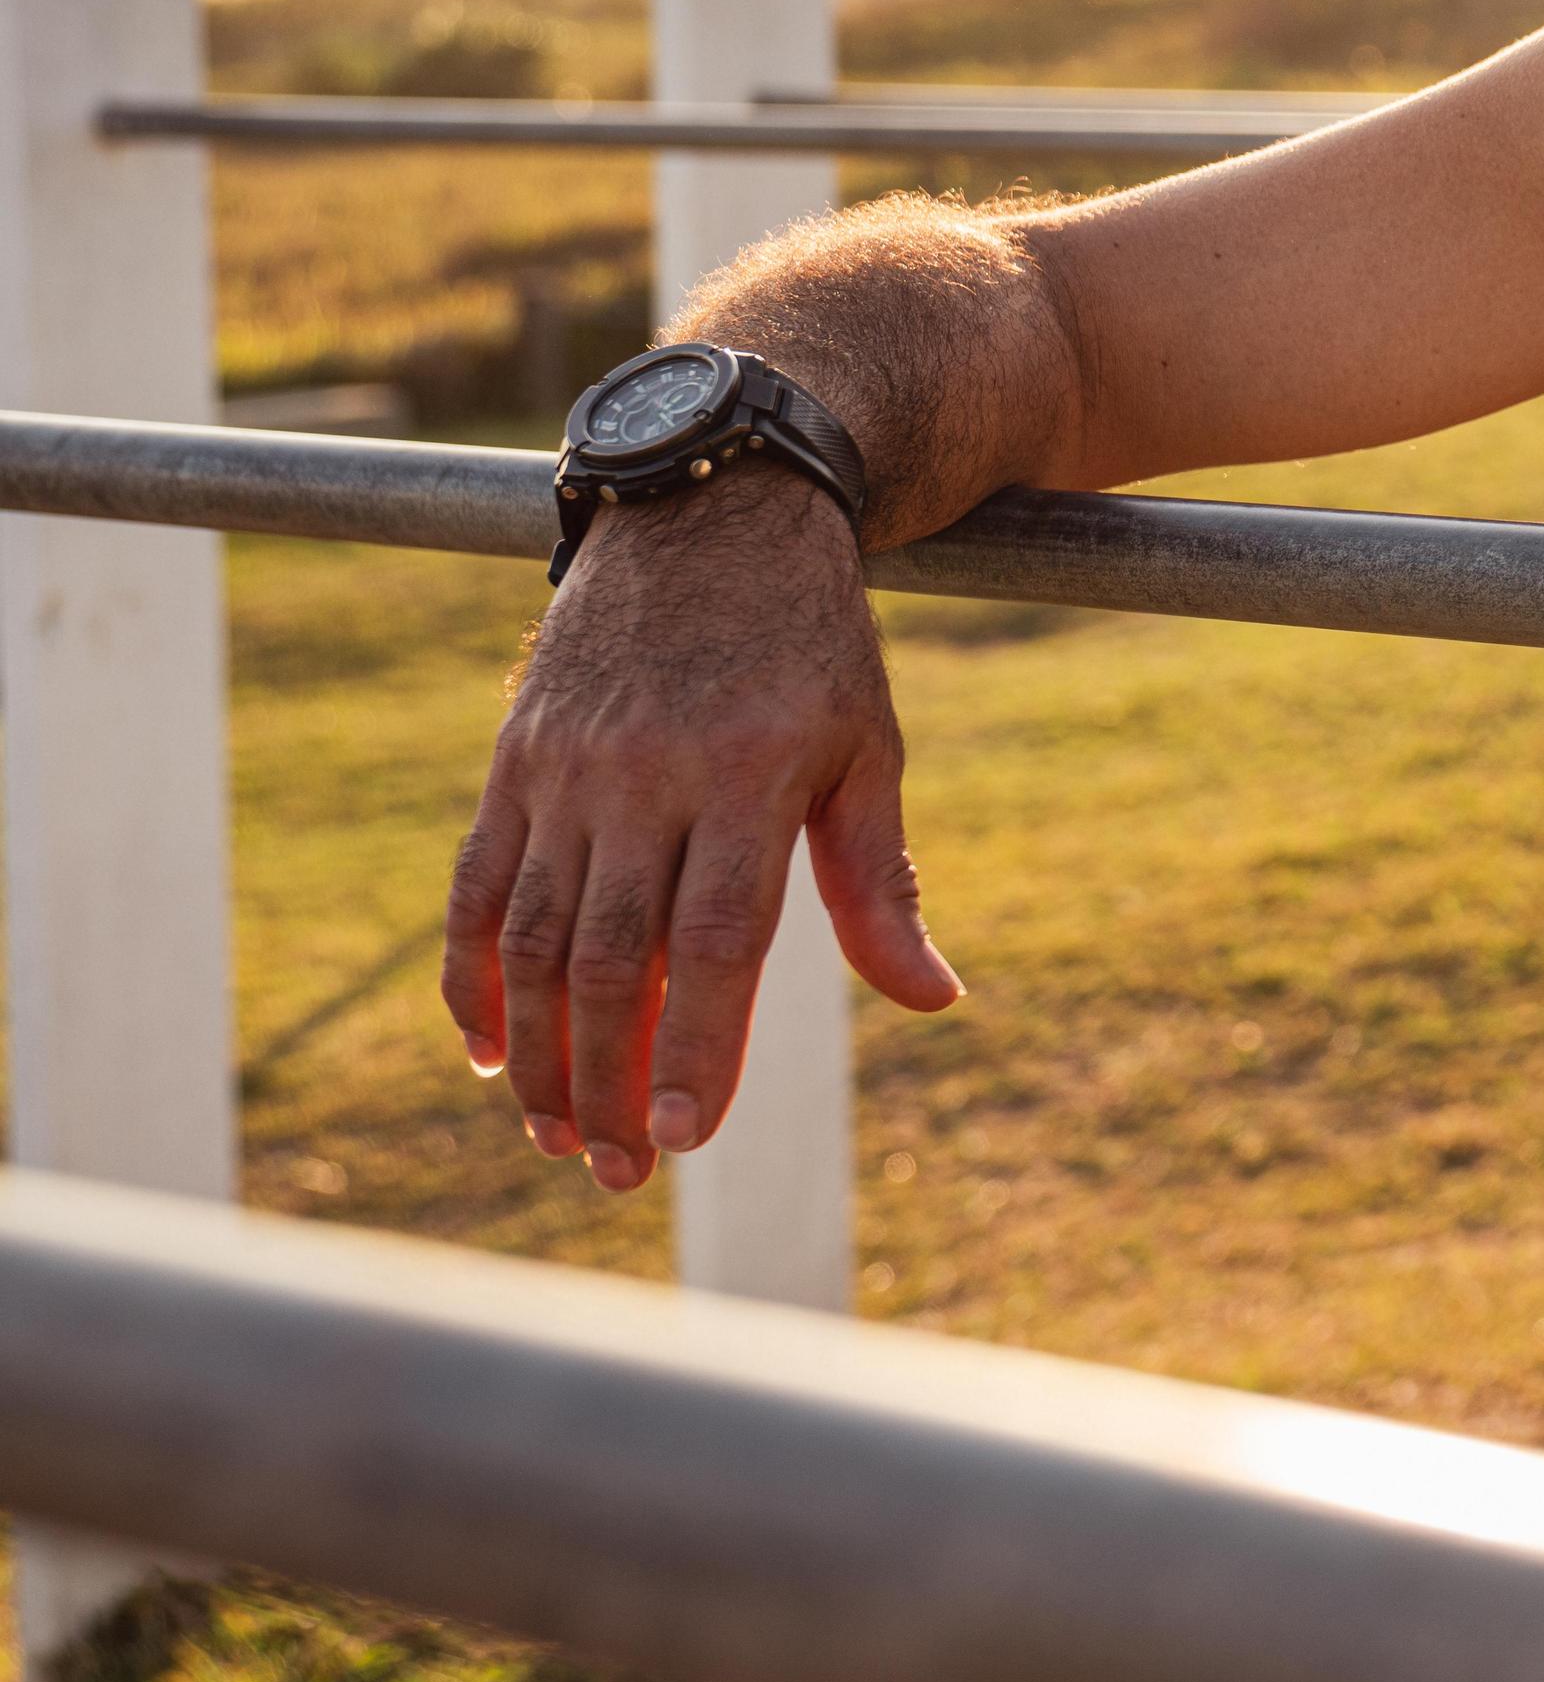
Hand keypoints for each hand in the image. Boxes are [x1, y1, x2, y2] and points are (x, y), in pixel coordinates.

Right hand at [441, 468, 962, 1192]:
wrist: (711, 508)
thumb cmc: (811, 644)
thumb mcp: (868, 749)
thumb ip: (880, 883)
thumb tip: (935, 999)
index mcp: (749, 775)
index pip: (717, 939)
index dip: (697, 1045)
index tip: (683, 1139)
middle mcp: (646, 774)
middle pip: (614, 959)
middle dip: (607, 1080)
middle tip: (619, 1173)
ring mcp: (567, 767)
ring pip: (535, 938)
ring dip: (537, 1053)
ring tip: (559, 1138)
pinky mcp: (513, 759)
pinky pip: (477, 888)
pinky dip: (472, 979)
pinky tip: (485, 1054)